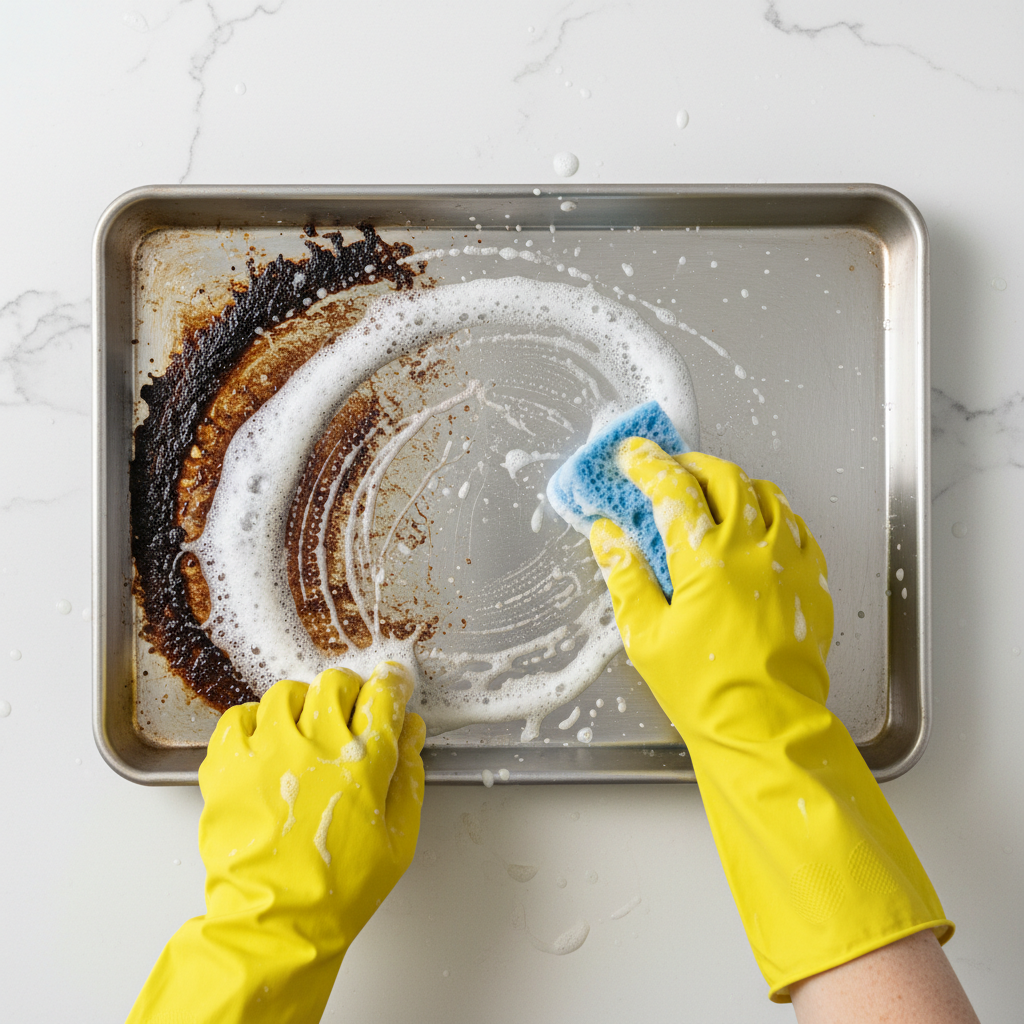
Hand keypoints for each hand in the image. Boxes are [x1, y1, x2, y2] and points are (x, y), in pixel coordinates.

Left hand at [126, 662, 424, 1023]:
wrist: (275, 923)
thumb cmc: (338, 890)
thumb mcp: (400, 840)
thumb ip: (409, 777)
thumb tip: (410, 733)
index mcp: (363, 763)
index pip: (383, 695)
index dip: (391, 684)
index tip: (390, 685)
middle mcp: (314, 747)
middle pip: (335, 683)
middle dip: (348, 693)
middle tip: (346, 714)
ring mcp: (266, 752)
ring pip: (286, 693)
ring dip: (301, 707)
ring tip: (301, 733)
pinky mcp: (228, 766)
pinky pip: (237, 717)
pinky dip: (252, 724)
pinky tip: (264, 747)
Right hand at [591, 441, 950, 1002]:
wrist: (765, 729)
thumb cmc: (703, 690)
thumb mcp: (646, 635)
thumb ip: (625, 574)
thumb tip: (606, 533)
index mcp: (706, 559)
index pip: (673, 489)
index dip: (649, 465)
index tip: (632, 456)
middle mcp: (753, 548)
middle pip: (726, 476)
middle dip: (693, 463)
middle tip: (671, 470)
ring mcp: (790, 562)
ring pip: (767, 495)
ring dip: (736, 484)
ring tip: (715, 494)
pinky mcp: (815, 583)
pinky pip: (799, 528)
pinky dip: (775, 515)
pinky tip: (759, 528)